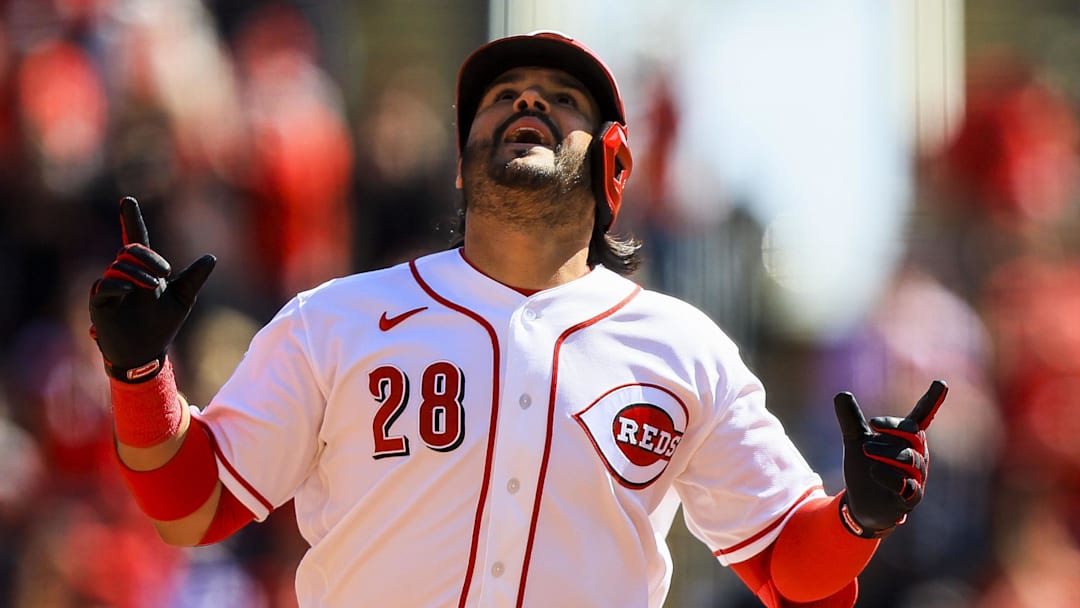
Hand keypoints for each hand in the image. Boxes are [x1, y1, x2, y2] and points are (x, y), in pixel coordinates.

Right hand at [89, 197, 215, 381]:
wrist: (147, 353)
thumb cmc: (163, 324)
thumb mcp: (183, 298)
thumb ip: (194, 278)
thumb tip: (212, 257)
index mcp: (143, 269)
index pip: (136, 238)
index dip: (131, 219)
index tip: (127, 201)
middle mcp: (124, 273)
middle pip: (131, 249)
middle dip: (148, 256)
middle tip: (164, 274)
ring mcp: (110, 286)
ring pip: (119, 265)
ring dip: (138, 273)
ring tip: (152, 287)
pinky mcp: (100, 302)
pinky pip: (105, 285)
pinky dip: (118, 284)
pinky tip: (128, 290)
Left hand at [833, 380, 947, 537]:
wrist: (860, 504)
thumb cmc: (864, 469)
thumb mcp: (854, 441)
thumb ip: (850, 419)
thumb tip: (841, 393)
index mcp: (905, 440)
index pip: (921, 417)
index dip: (932, 400)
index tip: (941, 382)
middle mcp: (916, 457)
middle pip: (914, 435)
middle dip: (894, 428)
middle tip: (871, 424)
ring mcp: (916, 479)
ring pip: (911, 460)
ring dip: (888, 453)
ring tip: (866, 449)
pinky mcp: (910, 499)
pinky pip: (909, 487)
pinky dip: (891, 477)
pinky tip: (875, 472)